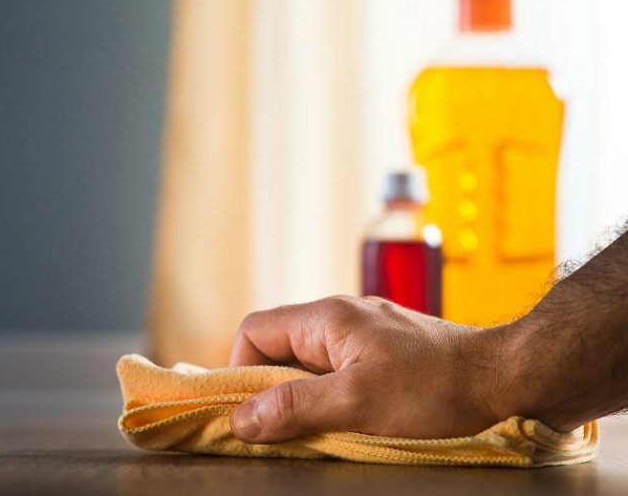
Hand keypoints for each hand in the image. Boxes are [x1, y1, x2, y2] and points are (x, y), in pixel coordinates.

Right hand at [228, 295, 505, 442]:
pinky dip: (331, 397)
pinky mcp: (384, 352)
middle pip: (279, 348)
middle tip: (284, 429)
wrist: (506, 378)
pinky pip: (337, 371)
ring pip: (309, 363)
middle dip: (273, 390)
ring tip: (321, 429)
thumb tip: (242, 419)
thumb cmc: (435, 387)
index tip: (253, 413)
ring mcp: (363, 333)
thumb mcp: (358, 402)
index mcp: (326, 318)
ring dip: (304, 397)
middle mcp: (339, 318)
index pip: (254, 330)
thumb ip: (295, 406)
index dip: (242, 371)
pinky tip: (350, 421)